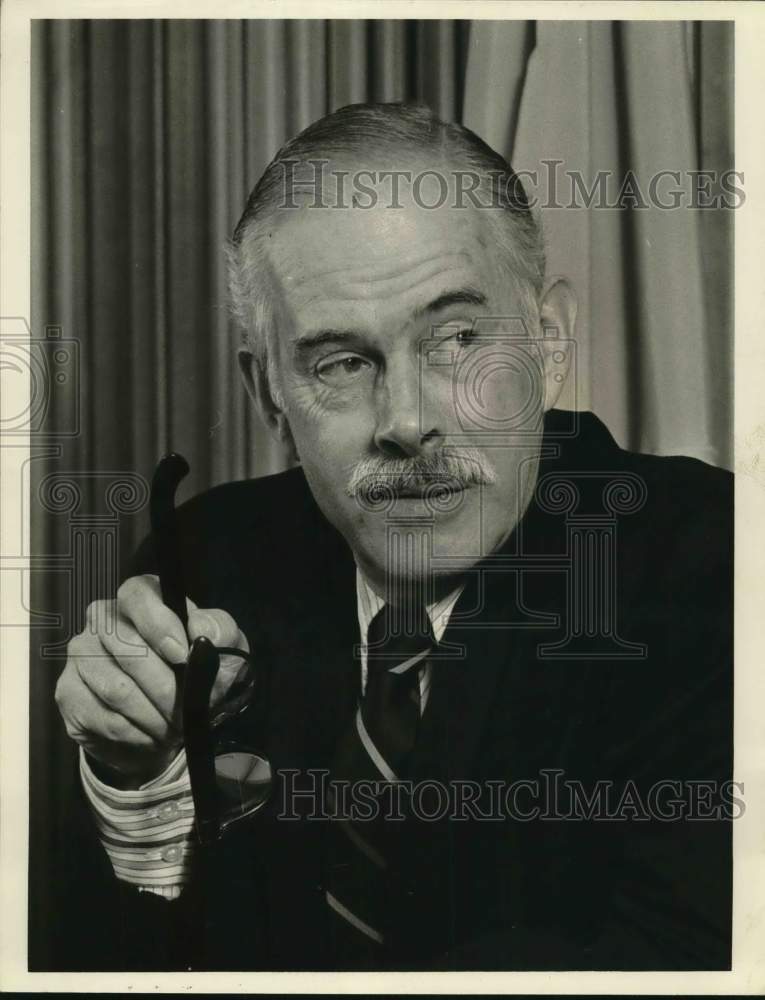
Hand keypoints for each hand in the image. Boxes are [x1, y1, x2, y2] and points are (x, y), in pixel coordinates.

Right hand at [55, 574, 249, 786]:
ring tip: (174, 727)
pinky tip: (152, 736)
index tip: (181, 655)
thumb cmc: (196, 674)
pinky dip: (137, 734)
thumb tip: (204, 630)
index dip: (158, 625)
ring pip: (117, 689)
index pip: (137, 596)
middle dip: (165, 687)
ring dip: (154, 716)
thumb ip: (219, 631)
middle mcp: (102, 620)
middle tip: (186, 709)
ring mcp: (81, 656)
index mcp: (140, 599)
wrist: (170, 723)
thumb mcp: (222, 649)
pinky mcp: (69, 693)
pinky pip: (104, 718)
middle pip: (127, 650)